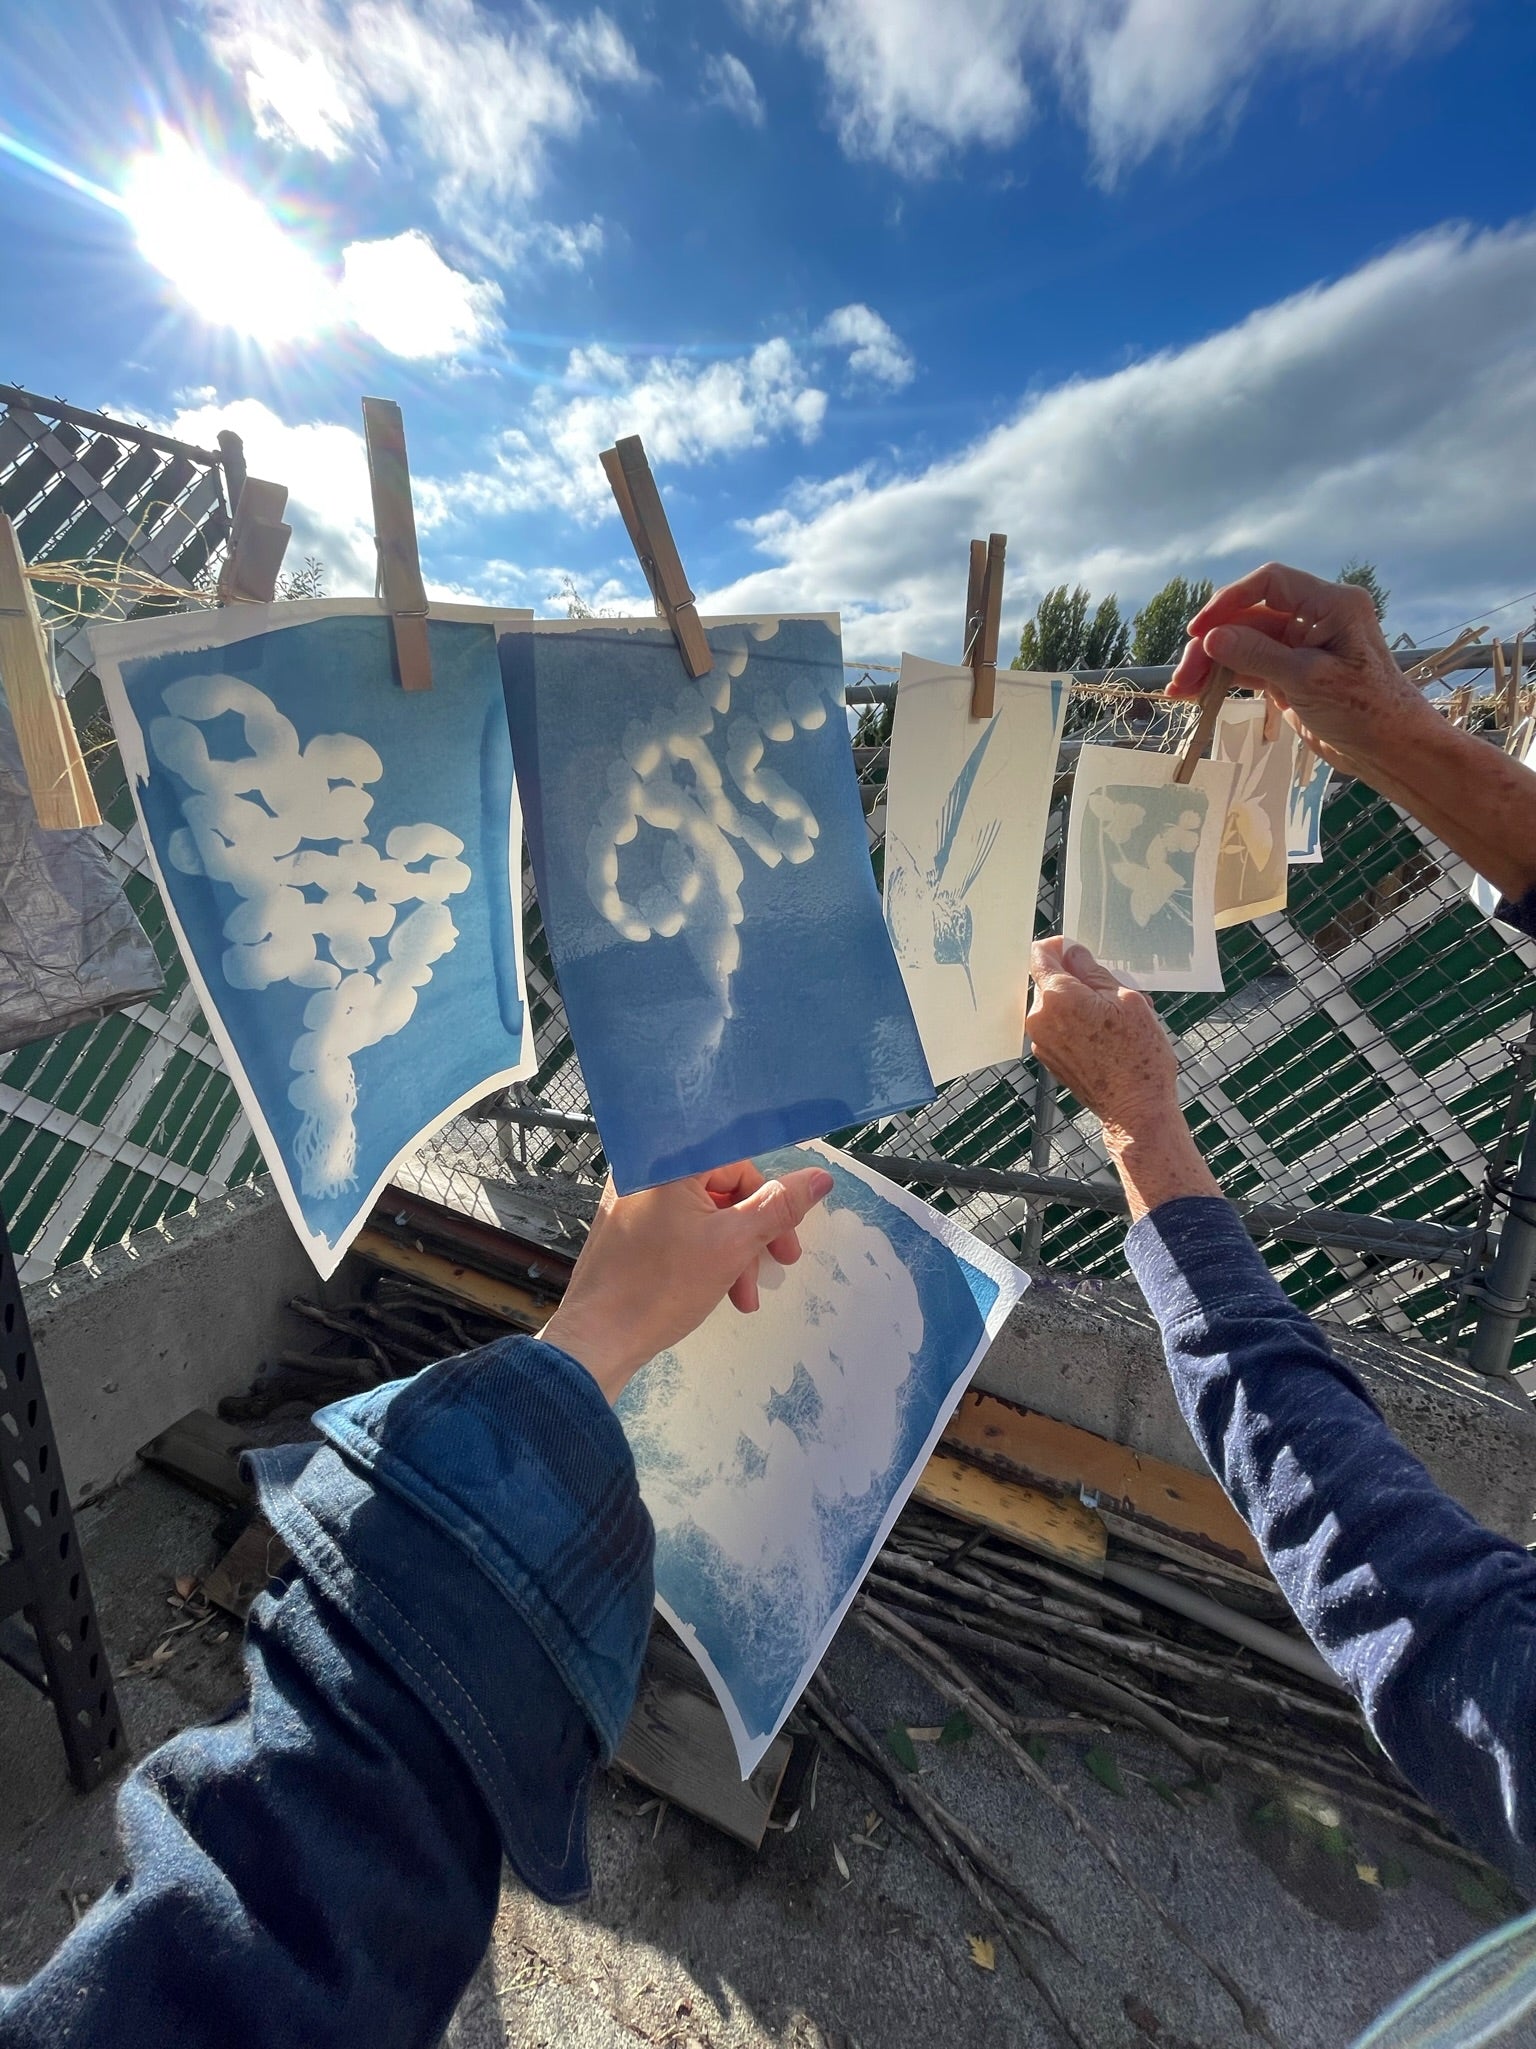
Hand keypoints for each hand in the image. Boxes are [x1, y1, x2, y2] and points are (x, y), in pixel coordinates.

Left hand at [539, 1158, 834, 1401]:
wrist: (596, 1339)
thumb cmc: (663, 1287)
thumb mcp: (734, 1245)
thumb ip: (779, 1207)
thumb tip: (819, 1177)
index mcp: (667, 1162)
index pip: (737, 1161)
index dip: (768, 1198)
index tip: (786, 1240)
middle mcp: (643, 1170)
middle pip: (719, 1187)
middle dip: (752, 1233)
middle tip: (775, 1268)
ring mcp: (630, 1199)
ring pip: (700, 1212)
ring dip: (731, 1251)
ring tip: (742, 1297)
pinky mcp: (623, 1228)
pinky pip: (675, 1226)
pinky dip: (701, 1252)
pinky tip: (715, 1289)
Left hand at [1028, 939, 1218, 1220]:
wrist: (1135, 1107)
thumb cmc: (1138, 1053)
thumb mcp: (1126, 998)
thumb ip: (1093, 971)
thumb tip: (1073, 953)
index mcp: (1057, 996)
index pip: (1040, 955)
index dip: (1059, 947)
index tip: (1076, 950)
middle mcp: (1039, 1018)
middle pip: (1051, 982)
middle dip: (1078, 980)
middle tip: (1114, 992)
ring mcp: (1040, 1041)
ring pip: (1056, 1005)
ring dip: (1080, 1003)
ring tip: (1117, 1020)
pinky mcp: (1047, 1058)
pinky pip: (1058, 1028)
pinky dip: (1076, 1024)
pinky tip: (1107, 1038)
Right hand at [1167, 561, 1435, 782]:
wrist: (1390, 750)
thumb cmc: (1364, 710)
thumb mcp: (1308, 680)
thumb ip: (1258, 655)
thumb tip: (1210, 638)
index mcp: (1330, 605)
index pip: (1270, 584)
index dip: (1230, 600)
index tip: (1198, 630)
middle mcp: (1315, 618)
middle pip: (1250, 616)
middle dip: (1213, 643)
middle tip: (1183, 676)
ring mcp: (1301, 647)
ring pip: (1244, 643)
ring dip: (1211, 663)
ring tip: (1181, 690)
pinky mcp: (1291, 674)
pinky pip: (1249, 666)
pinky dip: (1223, 677)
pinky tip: (1197, 692)